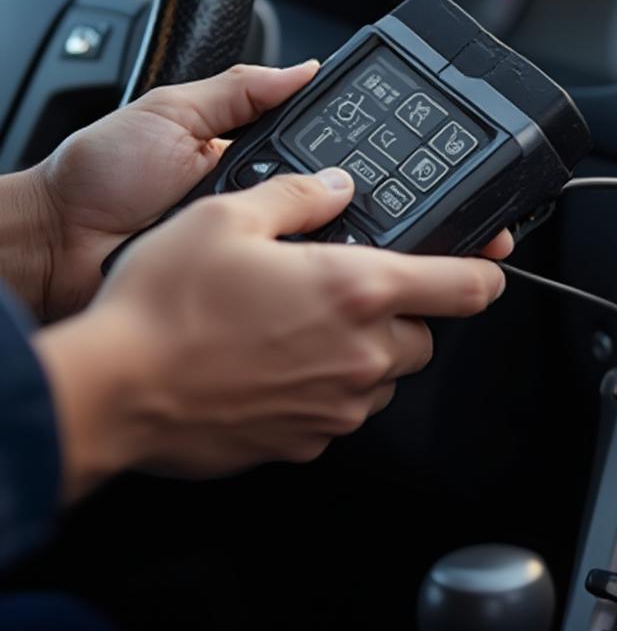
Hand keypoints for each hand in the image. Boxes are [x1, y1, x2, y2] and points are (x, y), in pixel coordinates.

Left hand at [32, 61, 321, 319]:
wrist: (56, 239)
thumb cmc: (101, 172)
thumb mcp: (173, 111)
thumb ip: (239, 90)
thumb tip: (301, 69)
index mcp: (242, 151)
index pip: (304, 145)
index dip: (324, 142)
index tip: (349, 135)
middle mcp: (249, 197)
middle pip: (309, 191)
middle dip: (306, 181)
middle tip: (277, 173)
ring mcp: (242, 239)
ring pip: (298, 231)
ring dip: (283, 219)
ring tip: (249, 206)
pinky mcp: (233, 277)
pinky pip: (269, 267)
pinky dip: (268, 259)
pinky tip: (258, 247)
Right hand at [33, 168, 508, 500]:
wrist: (114, 389)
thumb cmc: (166, 304)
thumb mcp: (229, 216)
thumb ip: (299, 196)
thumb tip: (336, 187)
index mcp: (356, 291)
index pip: (464, 288)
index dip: (486, 272)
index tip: (488, 265)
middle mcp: (359, 355)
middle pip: (425, 336)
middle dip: (403, 312)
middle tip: (351, 291)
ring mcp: (335, 406)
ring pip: (385, 377)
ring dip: (365, 352)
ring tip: (303, 326)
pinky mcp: (304, 442)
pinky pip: (341, 411)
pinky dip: (328, 388)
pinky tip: (278, 365)